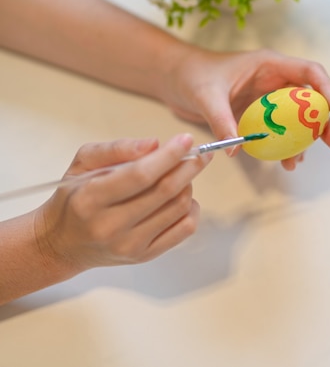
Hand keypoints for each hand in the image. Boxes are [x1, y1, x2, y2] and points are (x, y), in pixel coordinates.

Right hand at [33, 134, 210, 272]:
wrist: (63, 243)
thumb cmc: (75, 197)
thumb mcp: (82, 164)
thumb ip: (116, 150)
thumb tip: (154, 144)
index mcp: (91, 199)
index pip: (140, 175)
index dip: (169, 156)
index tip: (186, 139)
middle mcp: (110, 226)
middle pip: (165, 192)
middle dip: (189, 167)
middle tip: (201, 153)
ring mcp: (130, 245)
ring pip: (178, 208)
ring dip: (188, 185)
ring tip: (182, 174)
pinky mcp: (145, 256)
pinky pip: (184, 229)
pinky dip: (192, 208)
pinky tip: (184, 197)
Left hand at [160, 47, 329, 169]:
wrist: (176, 81)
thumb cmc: (193, 76)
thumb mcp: (206, 95)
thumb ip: (221, 119)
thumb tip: (236, 148)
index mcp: (269, 65)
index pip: (309, 72)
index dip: (326, 89)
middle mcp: (275, 81)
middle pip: (311, 101)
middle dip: (325, 123)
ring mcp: (269, 100)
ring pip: (298, 120)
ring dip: (305, 141)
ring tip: (298, 163)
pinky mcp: (260, 116)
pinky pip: (280, 131)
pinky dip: (283, 146)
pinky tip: (283, 162)